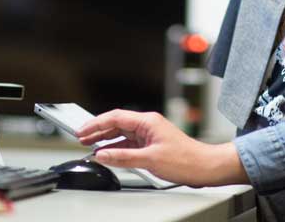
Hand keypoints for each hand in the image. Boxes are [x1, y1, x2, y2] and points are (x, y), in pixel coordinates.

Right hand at [77, 110, 248, 187]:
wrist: (204, 167)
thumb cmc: (185, 160)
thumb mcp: (150, 159)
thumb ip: (123, 157)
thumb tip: (102, 154)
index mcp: (147, 121)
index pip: (115, 117)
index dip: (96, 124)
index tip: (82, 130)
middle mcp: (148, 124)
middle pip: (116, 124)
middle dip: (98, 131)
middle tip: (80, 138)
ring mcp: (150, 134)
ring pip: (122, 134)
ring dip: (106, 140)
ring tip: (90, 146)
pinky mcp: (152, 145)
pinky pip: (129, 144)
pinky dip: (117, 149)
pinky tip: (108, 154)